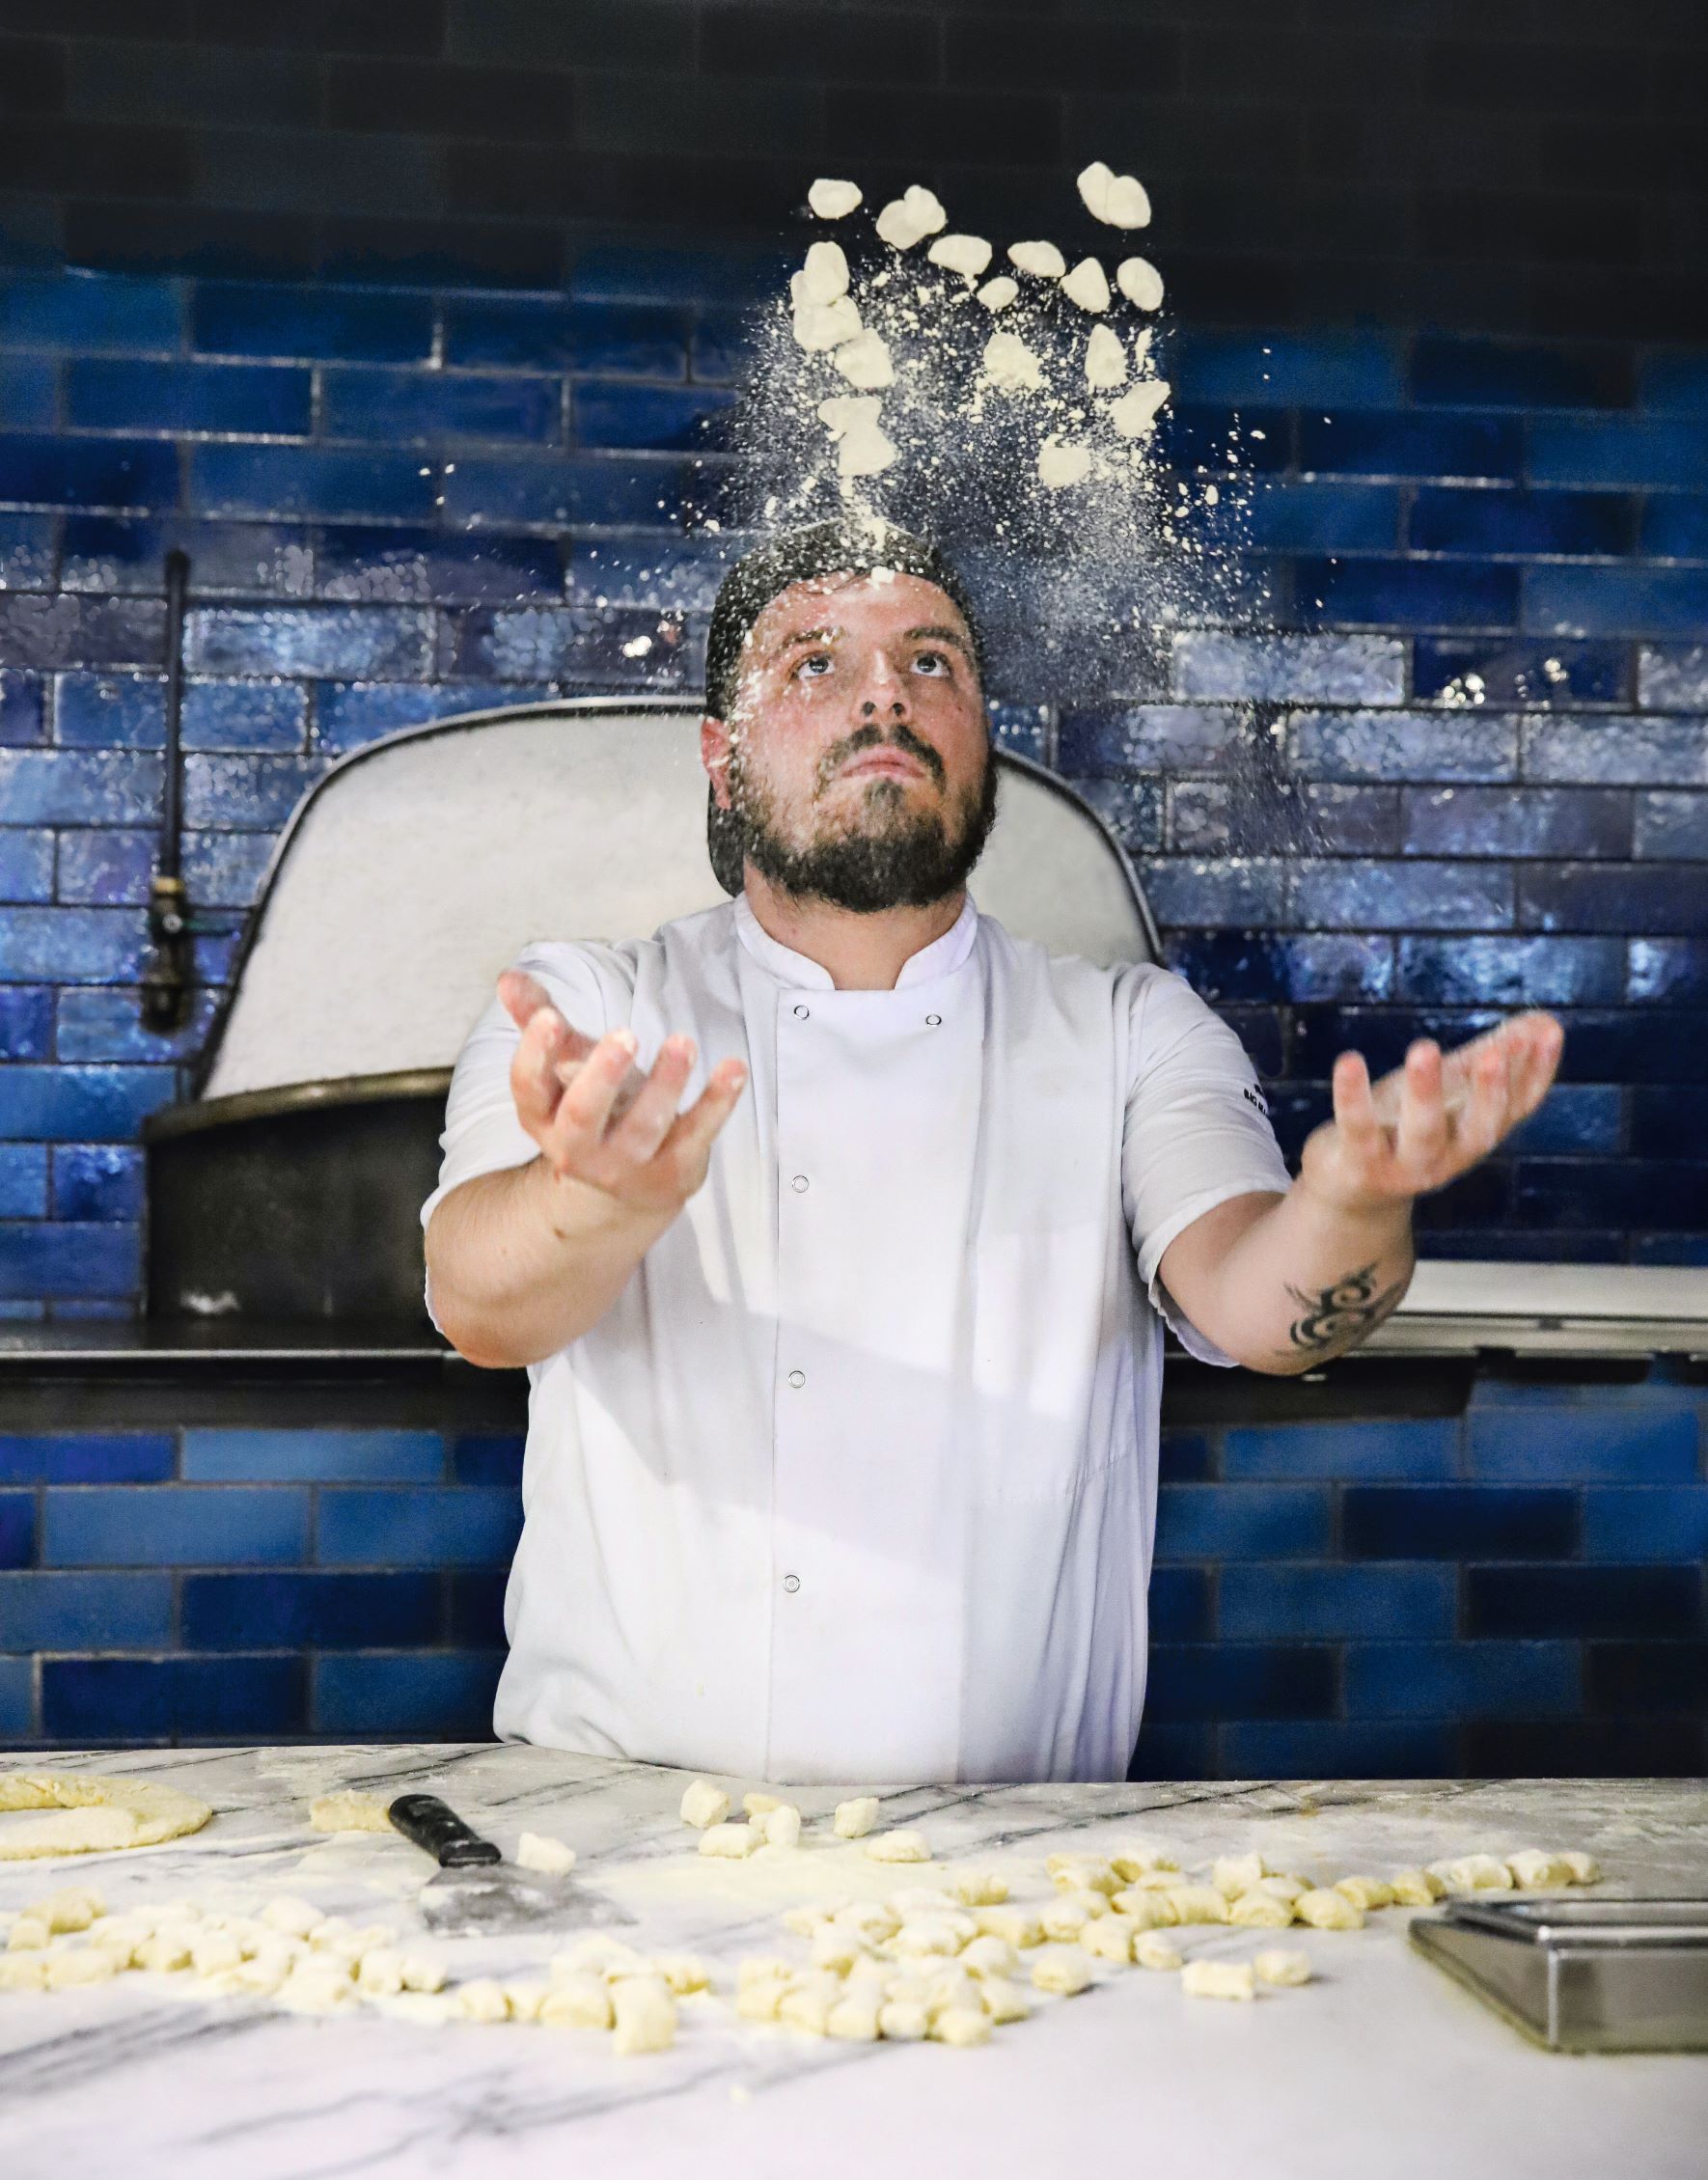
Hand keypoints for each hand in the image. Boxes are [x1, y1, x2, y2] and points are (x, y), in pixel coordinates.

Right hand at [499, 970, 747, 1225]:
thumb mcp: (563, 1066)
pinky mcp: (674, 1170)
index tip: (550, 1017)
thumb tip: (507, 977)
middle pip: (582, 1117)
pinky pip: (697, 1135)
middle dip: (602, 1076)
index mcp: (544, 1118)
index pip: (528, 1090)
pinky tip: (734, 1067)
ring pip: (644, 1127)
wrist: (626, 1189)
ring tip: (683, 1041)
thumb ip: (538, 1019)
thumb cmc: (591, 1108)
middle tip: (625, 1035)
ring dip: (666, 1084)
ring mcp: (628, 1165)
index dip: (535, 1055)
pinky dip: (718, 1103)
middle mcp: (578, 1149)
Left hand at [1298, 1010, 1564, 1217]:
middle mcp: (1450, 1156)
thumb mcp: (1451, 1091)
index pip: (1519, 1106)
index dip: (1537, 1071)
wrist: (1353, 1190)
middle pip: (1479, 1129)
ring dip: (1425, 1092)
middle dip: (1489, 1092)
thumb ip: (1493, 1056)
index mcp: (1477, 1134)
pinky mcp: (1360, 1165)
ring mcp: (1405, 1166)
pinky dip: (1352, 1097)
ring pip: (1420, 1132)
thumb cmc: (1409, 1127)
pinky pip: (1358, 1130)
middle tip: (1495, 1054)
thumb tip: (1546, 1019)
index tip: (1549, 1031)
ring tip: (1424, 1048)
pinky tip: (1349, 1060)